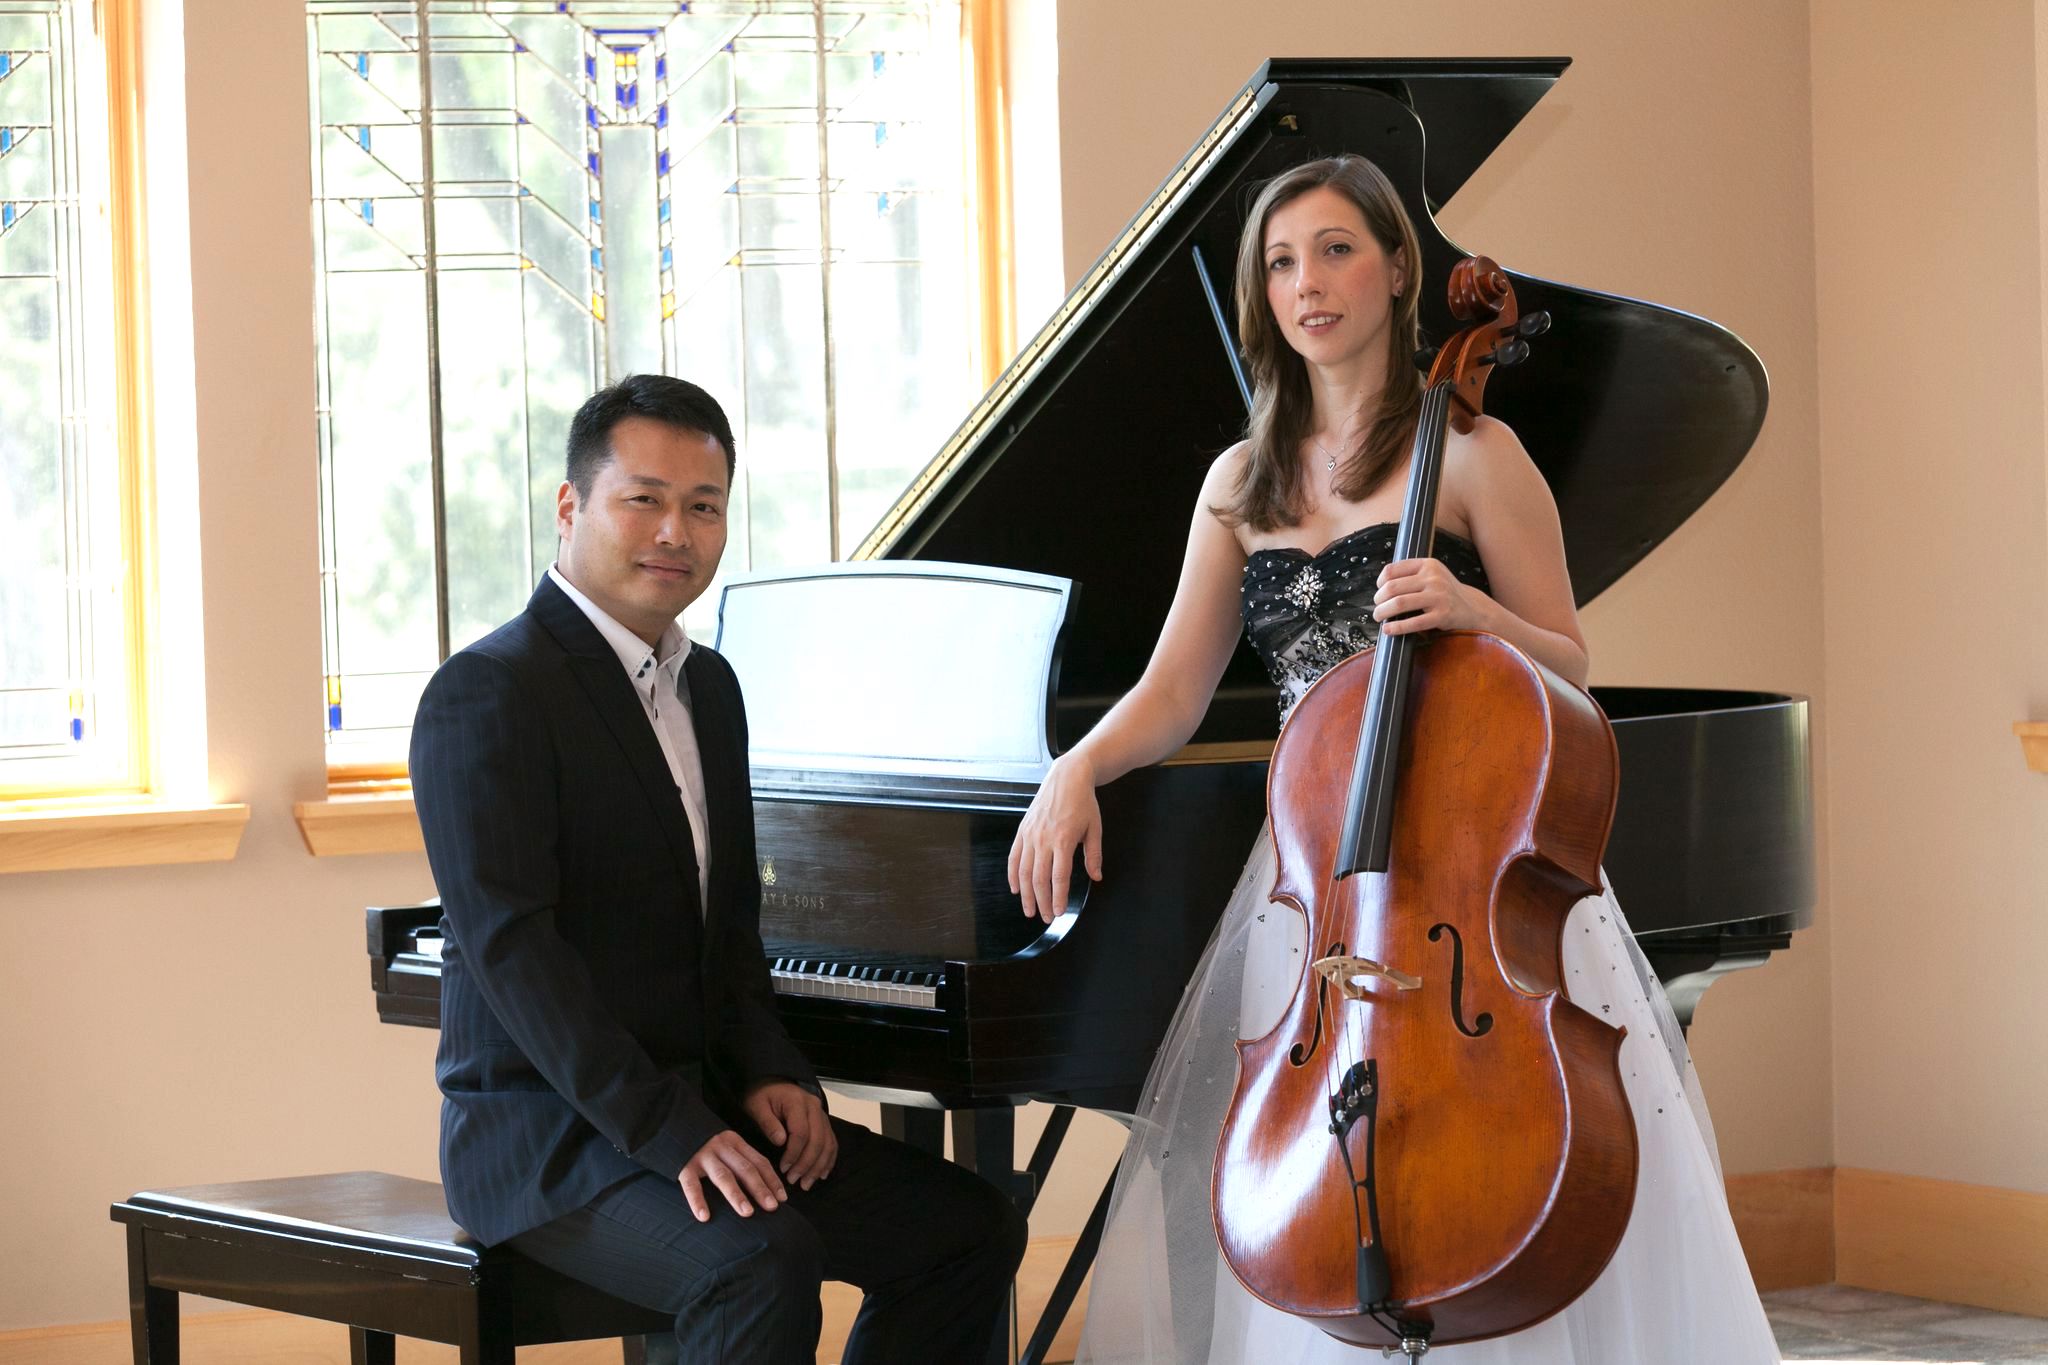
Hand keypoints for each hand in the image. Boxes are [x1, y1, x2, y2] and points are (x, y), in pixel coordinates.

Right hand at [678, 1129, 786, 1221]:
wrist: (673, 1129)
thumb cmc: (705, 1146)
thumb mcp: (727, 1147)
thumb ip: (741, 1161)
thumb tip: (766, 1188)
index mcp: (735, 1142)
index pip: (759, 1161)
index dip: (772, 1180)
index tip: (783, 1198)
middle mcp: (721, 1146)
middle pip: (745, 1169)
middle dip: (761, 1188)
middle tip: (773, 1207)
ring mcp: (703, 1155)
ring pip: (723, 1176)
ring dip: (737, 1195)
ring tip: (748, 1212)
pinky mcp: (684, 1166)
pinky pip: (691, 1185)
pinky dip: (697, 1201)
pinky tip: (704, 1217)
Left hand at [743, 1079, 836, 1190]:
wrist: (772, 1082)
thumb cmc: (762, 1096)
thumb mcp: (757, 1106)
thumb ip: (768, 1123)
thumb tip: (780, 1142)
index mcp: (797, 1102)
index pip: (801, 1132)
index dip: (794, 1153)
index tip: (783, 1168)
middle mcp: (814, 1107)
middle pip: (817, 1140)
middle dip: (807, 1164)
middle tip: (794, 1180)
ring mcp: (821, 1114)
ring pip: (827, 1143)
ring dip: (818, 1166)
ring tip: (806, 1184)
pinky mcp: (824, 1122)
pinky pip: (831, 1142)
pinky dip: (829, 1159)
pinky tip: (822, 1174)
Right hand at [1007, 752, 1102, 922]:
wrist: (1067, 777)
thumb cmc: (1083, 802)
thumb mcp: (1095, 828)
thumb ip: (1094, 855)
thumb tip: (1096, 877)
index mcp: (1063, 839)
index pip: (1059, 877)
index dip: (1058, 897)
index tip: (1059, 912)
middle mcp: (1043, 839)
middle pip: (1039, 878)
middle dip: (1042, 902)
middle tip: (1047, 918)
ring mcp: (1030, 834)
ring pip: (1023, 871)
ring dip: (1026, 894)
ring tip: (1030, 910)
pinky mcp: (1022, 830)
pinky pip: (1014, 857)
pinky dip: (1012, 875)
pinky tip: (1015, 889)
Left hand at [1373, 558, 1494, 635]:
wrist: (1472, 608)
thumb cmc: (1445, 592)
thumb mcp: (1432, 575)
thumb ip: (1411, 575)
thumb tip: (1381, 586)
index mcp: (1428, 564)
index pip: (1393, 570)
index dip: (1380, 582)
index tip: (1379, 591)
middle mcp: (1433, 578)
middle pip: (1393, 588)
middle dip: (1379, 600)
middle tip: (1376, 609)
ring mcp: (1439, 596)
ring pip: (1400, 603)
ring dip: (1383, 612)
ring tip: (1379, 617)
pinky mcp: (1442, 615)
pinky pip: (1414, 622)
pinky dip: (1397, 627)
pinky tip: (1388, 630)